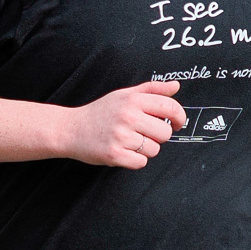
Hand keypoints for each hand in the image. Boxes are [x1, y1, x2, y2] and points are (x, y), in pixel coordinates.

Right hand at [66, 81, 186, 168]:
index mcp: (132, 100)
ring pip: (154, 149)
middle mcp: (127, 116)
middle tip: (144, 134)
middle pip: (165, 133)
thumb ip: (152, 89)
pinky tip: (124, 151)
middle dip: (158, 136)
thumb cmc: (100, 112)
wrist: (71, 129)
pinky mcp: (114, 154)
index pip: (170, 108)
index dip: (180, 117)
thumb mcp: (124, 95)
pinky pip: (141, 162)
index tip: (178, 123)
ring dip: (146, 149)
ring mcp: (120, 136)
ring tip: (130, 142)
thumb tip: (176, 87)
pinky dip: (135, 160)